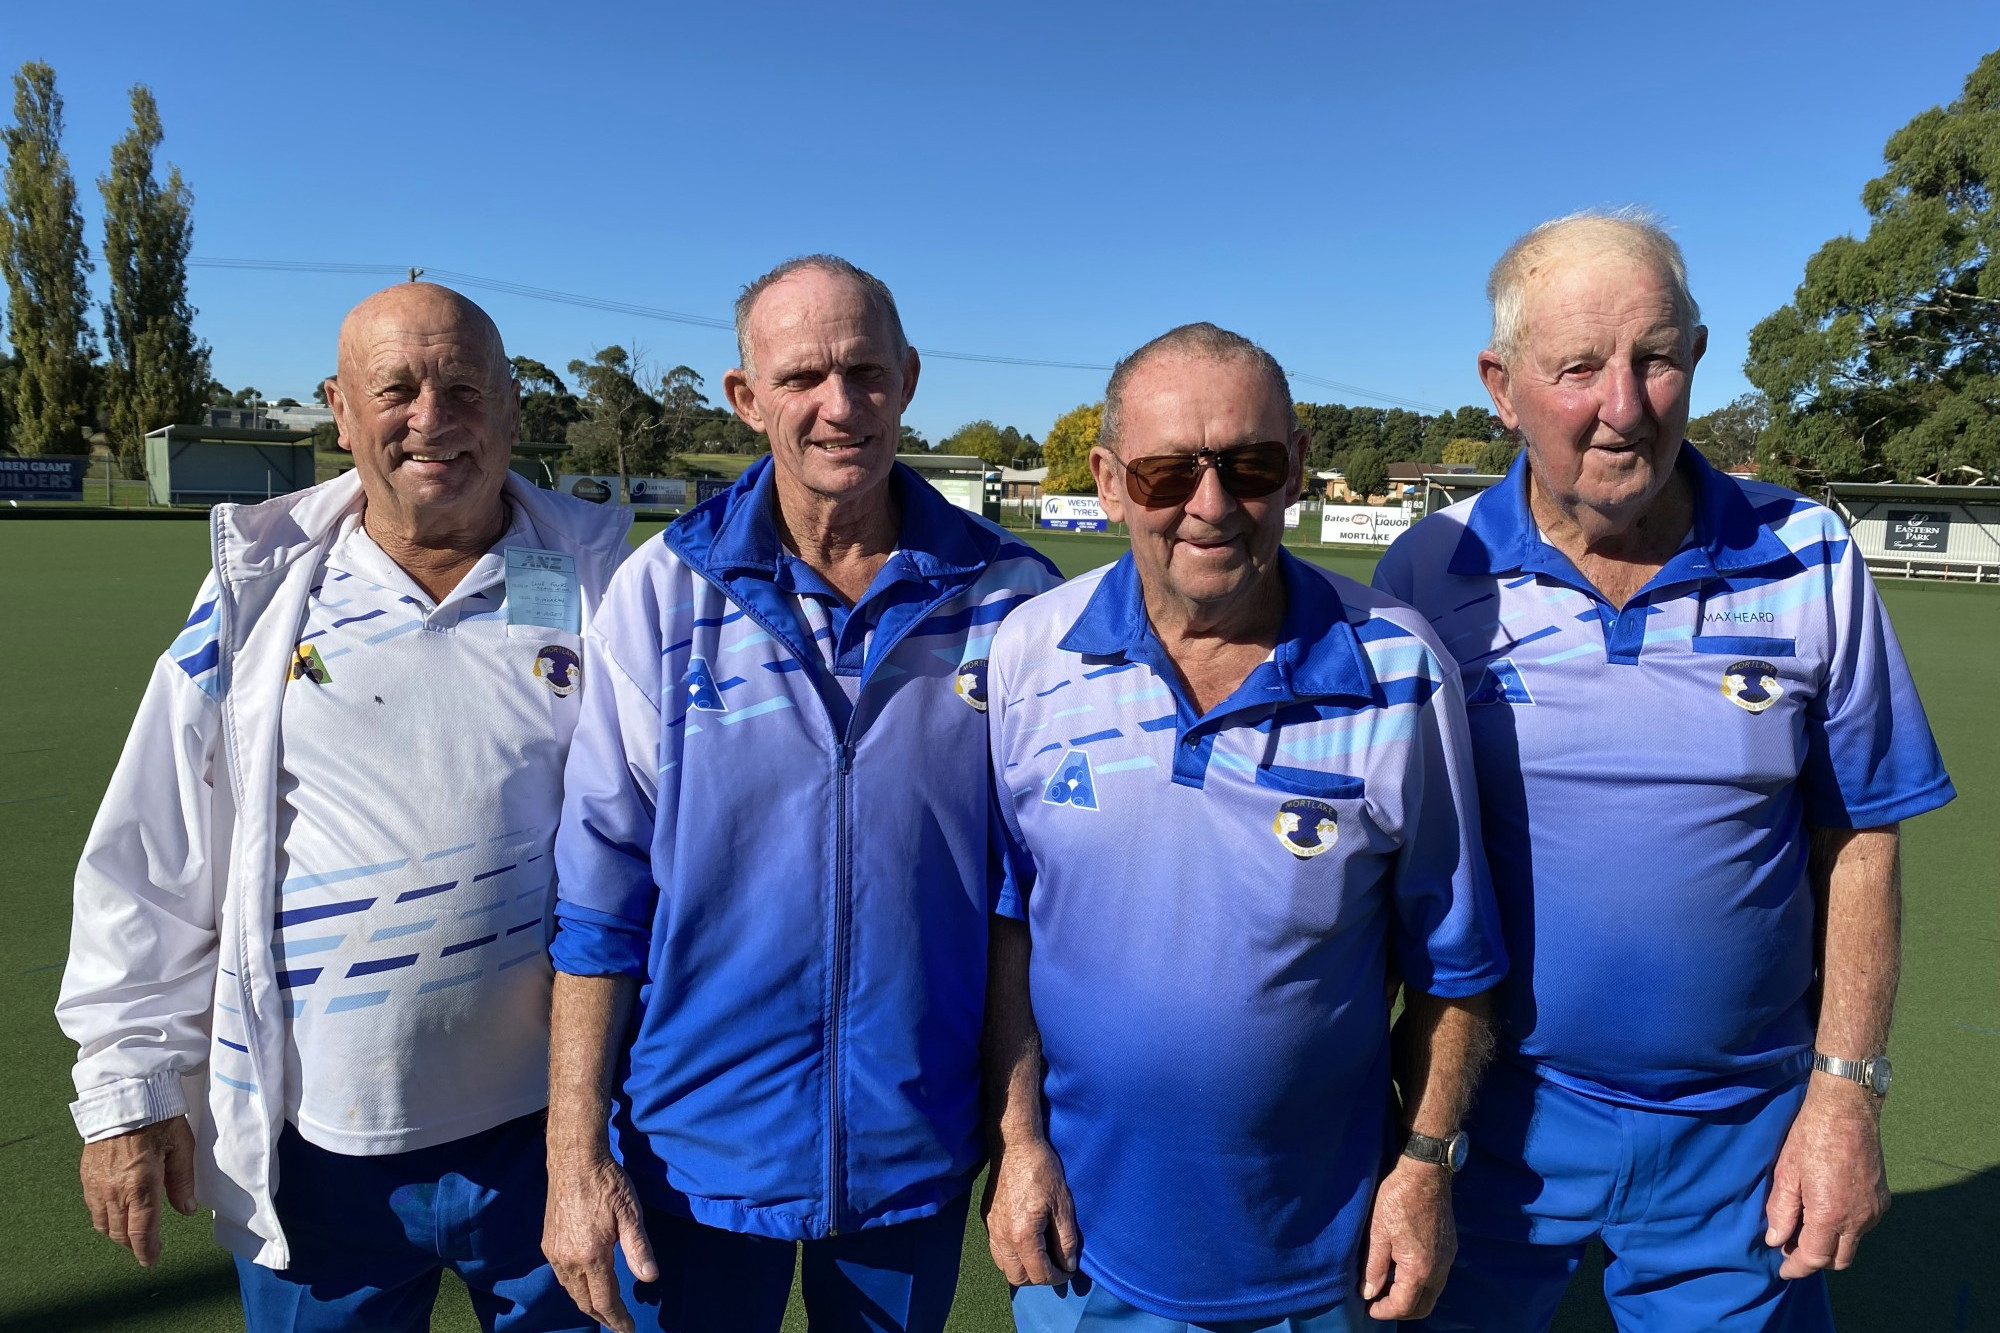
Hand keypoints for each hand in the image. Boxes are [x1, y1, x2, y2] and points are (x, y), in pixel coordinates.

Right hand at [80, 1117, 197, 1267]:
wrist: (123, 1097)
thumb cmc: (158, 1119)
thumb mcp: (181, 1147)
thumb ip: (182, 1182)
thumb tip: (188, 1211)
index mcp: (140, 1185)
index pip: (140, 1232)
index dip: (147, 1251)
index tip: (153, 1261)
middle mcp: (114, 1191)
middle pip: (119, 1234)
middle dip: (134, 1245)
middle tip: (148, 1247)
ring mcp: (96, 1185)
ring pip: (103, 1225)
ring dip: (118, 1233)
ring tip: (134, 1231)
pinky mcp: (86, 1177)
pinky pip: (93, 1208)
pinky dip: (105, 1217)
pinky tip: (118, 1211)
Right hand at [543, 1149, 657, 1332]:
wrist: (573, 1159)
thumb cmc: (607, 1182)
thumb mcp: (630, 1213)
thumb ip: (639, 1248)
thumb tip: (650, 1278)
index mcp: (590, 1255)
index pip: (604, 1300)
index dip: (617, 1318)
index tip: (628, 1329)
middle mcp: (568, 1259)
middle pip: (584, 1301)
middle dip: (602, 1316)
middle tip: (618, 1324)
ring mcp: (554, 1252)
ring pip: (570, 1290)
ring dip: (587, 1303)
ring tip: (604, 1309)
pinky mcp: (548, 1242)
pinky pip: (562, 1276)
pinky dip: (575, 1287)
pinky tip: (586, 1284)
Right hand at [982, 1133, 1079, 1285]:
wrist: (1014, 1146)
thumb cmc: (1042, 1171)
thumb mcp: (1063, 1205)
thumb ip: (1066, 1240)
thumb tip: (1069, 1264)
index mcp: (1022, 1236)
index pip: (1040, 1274)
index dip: (1059, 1277)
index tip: (1070, 1270)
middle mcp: (1002, 1238)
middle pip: (1018, 1277)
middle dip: (1039, 1278)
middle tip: (1055, 1266)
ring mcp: (990, 1229)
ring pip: (1004, 1266)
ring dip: (1022, 1268)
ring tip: (1040, 1256)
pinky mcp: (986, 1220)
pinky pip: (996, 1250)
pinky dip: (1011, 1255)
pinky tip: (1025, 1242)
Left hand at [1361, 1158, 1454, 1320]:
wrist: (1426, 1173)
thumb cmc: (1398, 1199)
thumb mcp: (1378, 1233)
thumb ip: (1374, 1267)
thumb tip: (1368, 1293)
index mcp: (1419, 1268)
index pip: (1404, 1306)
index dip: (1384, 1312)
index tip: (1368, 1307)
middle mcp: (1439, 1269)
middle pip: (1423, 1306)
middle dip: (1401, 1310)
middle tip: (1378, 1303)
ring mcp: (1448, 1259)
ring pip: (1432, 1293)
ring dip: (1412, 1297)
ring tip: (1388, 1287)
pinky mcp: (1450, 1248)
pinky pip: (1437, 1277)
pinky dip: (1421, 1283)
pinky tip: (1403, 1270)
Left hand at [1765, 1079, 1888, 1278]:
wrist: (1847, 1110)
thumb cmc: (1811, 1137)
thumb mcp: (1786, 1173)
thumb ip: (1781, 1211)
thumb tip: (1776, 1241)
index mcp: (1831, 1215)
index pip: (1815, 1258)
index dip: (1797, 1268)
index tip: (1783, 1270)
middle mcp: (1859, 1219)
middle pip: (1839, 1259)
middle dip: (1815, 1260)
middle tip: (1792, 1247)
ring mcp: (1875, 1210)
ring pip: (1852, 1243)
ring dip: (1831, 1243)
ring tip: (1805, 1225)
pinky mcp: (1883, 1199)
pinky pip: (1863, 1226)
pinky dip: (1845, 1227)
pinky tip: (1827, 1210)